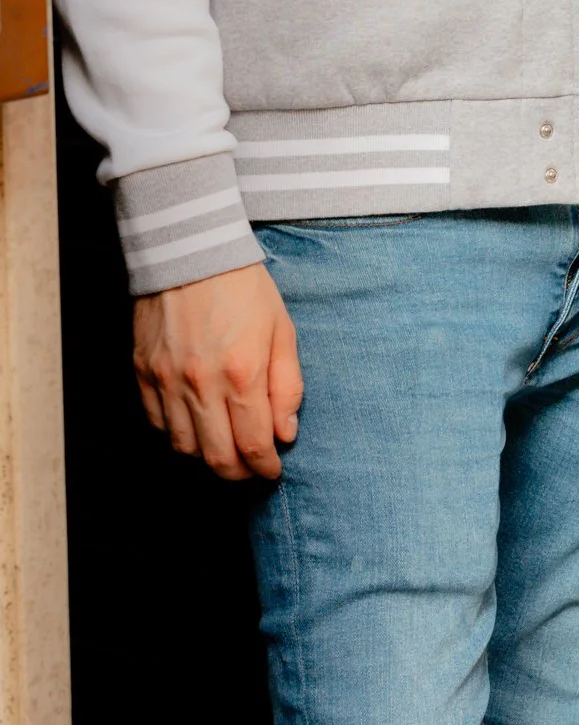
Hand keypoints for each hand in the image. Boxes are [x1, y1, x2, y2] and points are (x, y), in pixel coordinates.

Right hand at [133, 262, 301, 482]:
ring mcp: (167, 381)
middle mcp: (201, 384)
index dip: (266, 467)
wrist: (191, 251)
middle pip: (217, 457)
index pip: (253, 445)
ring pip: (184, 448)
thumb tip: (286, 432)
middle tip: (252, 469)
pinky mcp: (144, 373)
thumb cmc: (244, 287)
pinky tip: (196, 426)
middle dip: (239, 473)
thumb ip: (287, 385)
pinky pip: (158, 424)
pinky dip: (178, 435)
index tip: (273, 469)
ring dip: (207, 457)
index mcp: (242, 373)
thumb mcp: (282, 330)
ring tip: (226, 449)